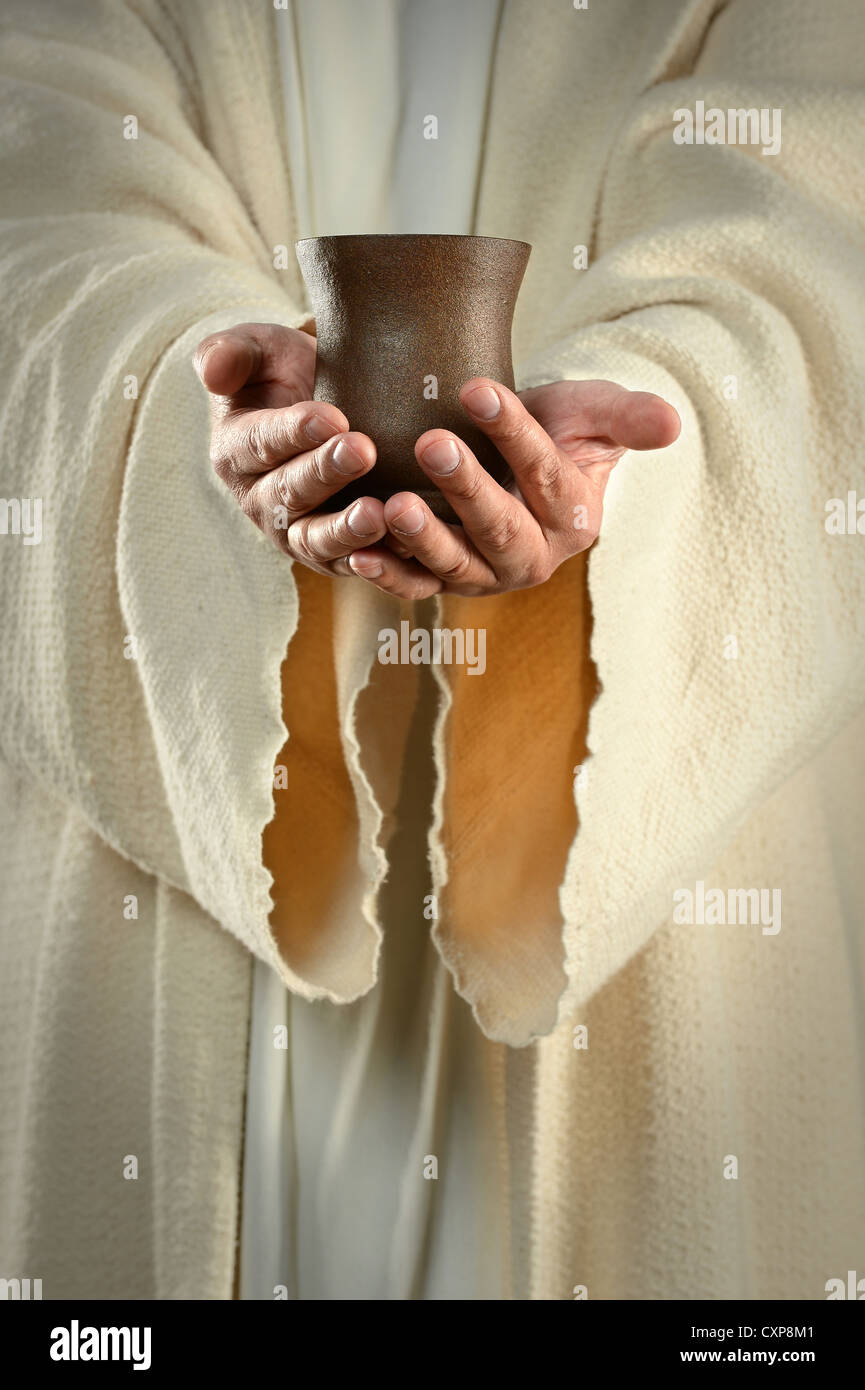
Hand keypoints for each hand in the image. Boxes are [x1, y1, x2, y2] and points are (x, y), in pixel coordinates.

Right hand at [193, 321, 385, 575]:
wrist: (322, 407)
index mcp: (235, 450)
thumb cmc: (286, 375)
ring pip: (314, 539)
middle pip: (289, 492)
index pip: (261, 442)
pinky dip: (373, 561)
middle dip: (326, 473)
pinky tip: (401, 548)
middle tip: (364, 450)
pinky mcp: (329, 555)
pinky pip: (348, 563)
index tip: (334, 417)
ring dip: (346, 530)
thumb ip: (231, 353)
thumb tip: (212, 371)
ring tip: (378, 514)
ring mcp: (293, 533)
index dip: (295, 432)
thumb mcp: (257, 351)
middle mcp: (258, 499)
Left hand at [347, 377, 680, 597]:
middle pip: (501, 526)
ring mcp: (483, 576)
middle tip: (431, 443)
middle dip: (468, 487)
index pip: (547, 475)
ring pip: (455, 563)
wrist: (504, 456)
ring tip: (392, 506)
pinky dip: (386, 574)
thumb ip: (625, 417)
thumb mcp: (592, 414)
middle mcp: (532, 558)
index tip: (478, 390)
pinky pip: (414, 586)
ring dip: (422, 539)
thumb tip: (671, 422)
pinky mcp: (440, 583)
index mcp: (575, 519)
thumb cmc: (553, 430)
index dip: (516, 435)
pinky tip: (357, 553)